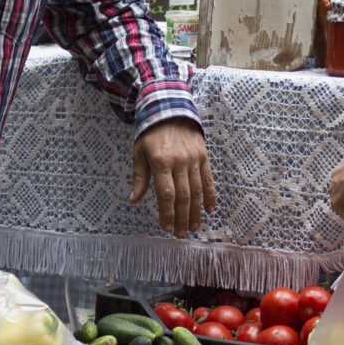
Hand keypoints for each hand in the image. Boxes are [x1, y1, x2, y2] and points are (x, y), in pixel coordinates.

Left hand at [131, 120, 215, 235]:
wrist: (170, 110)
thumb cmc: (151, 134)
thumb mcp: (139, 153)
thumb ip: (140, 178)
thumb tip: (134, 200)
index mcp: (161, 162)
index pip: (166, 193)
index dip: (167, 213)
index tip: (166, 227)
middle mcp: (179, 162)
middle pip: (183, 196)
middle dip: (182, 218)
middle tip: (181, 234)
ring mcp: (193, 159)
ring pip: (197, 190)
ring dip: (196, 212)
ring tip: (194, 227)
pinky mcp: (203, 157)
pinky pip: (208, 179)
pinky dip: (210, 196)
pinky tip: (209, 210)